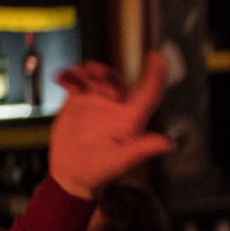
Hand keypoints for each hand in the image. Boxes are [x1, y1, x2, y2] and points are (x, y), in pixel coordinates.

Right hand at [50, 52, 169, 198]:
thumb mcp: (121, 161)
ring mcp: (96, 105)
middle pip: (117, 81)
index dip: (155, 74)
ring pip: (97, 78)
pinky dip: (70, 76)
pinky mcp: (78, 104)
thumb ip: (142, 150)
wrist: (72, 174)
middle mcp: (115, 109)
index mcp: (130, 120)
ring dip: (89, 71)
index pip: (148, 93)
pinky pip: (76, 83)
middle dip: (107, 72)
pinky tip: (61, 79)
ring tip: (77, 75)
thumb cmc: (99, 172)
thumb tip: (168, 143)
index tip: (156, 55)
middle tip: (92, 73)